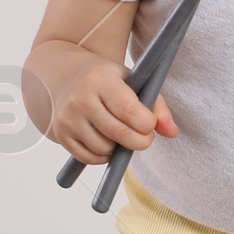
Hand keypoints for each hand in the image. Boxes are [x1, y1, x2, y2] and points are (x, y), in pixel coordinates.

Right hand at [50, 57, 176, 163]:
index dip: (148, 124)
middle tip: (144, 137)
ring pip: (105, 149)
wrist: (66, 75)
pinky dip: (104, 156)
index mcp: (101, 80)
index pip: (130, 111)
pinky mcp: (61, 134)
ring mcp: (68, 118)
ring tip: (121, 134)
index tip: (150, 124)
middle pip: (119, 134)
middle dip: (140, 141)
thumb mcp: (132, 81)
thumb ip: (156, 105)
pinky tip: (107, 142)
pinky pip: (89, 158)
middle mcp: (81, 98)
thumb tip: (172, 132)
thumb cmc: (106, 79)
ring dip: (119, 148)